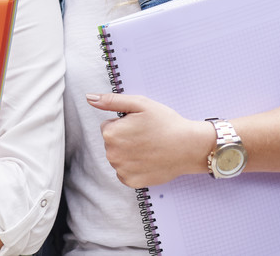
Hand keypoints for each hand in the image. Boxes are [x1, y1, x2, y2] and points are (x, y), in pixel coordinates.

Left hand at [87, 92, 211, 187]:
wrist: (189, 147)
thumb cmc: (166, 123)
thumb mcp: (139, 104)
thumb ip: (111, 101)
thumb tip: (89, 98)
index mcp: (110, 134)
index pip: (107, 126)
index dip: (123, 124)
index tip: (139, 125)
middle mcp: (112, 154)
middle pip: (111, 142)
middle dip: (124, 138)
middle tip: (146, 136)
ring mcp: (121, 170)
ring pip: (118, 157)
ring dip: (128, 153)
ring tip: (149, 148)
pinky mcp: (131, 182)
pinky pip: (124, 172)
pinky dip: (134, 167)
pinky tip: (148, 161)